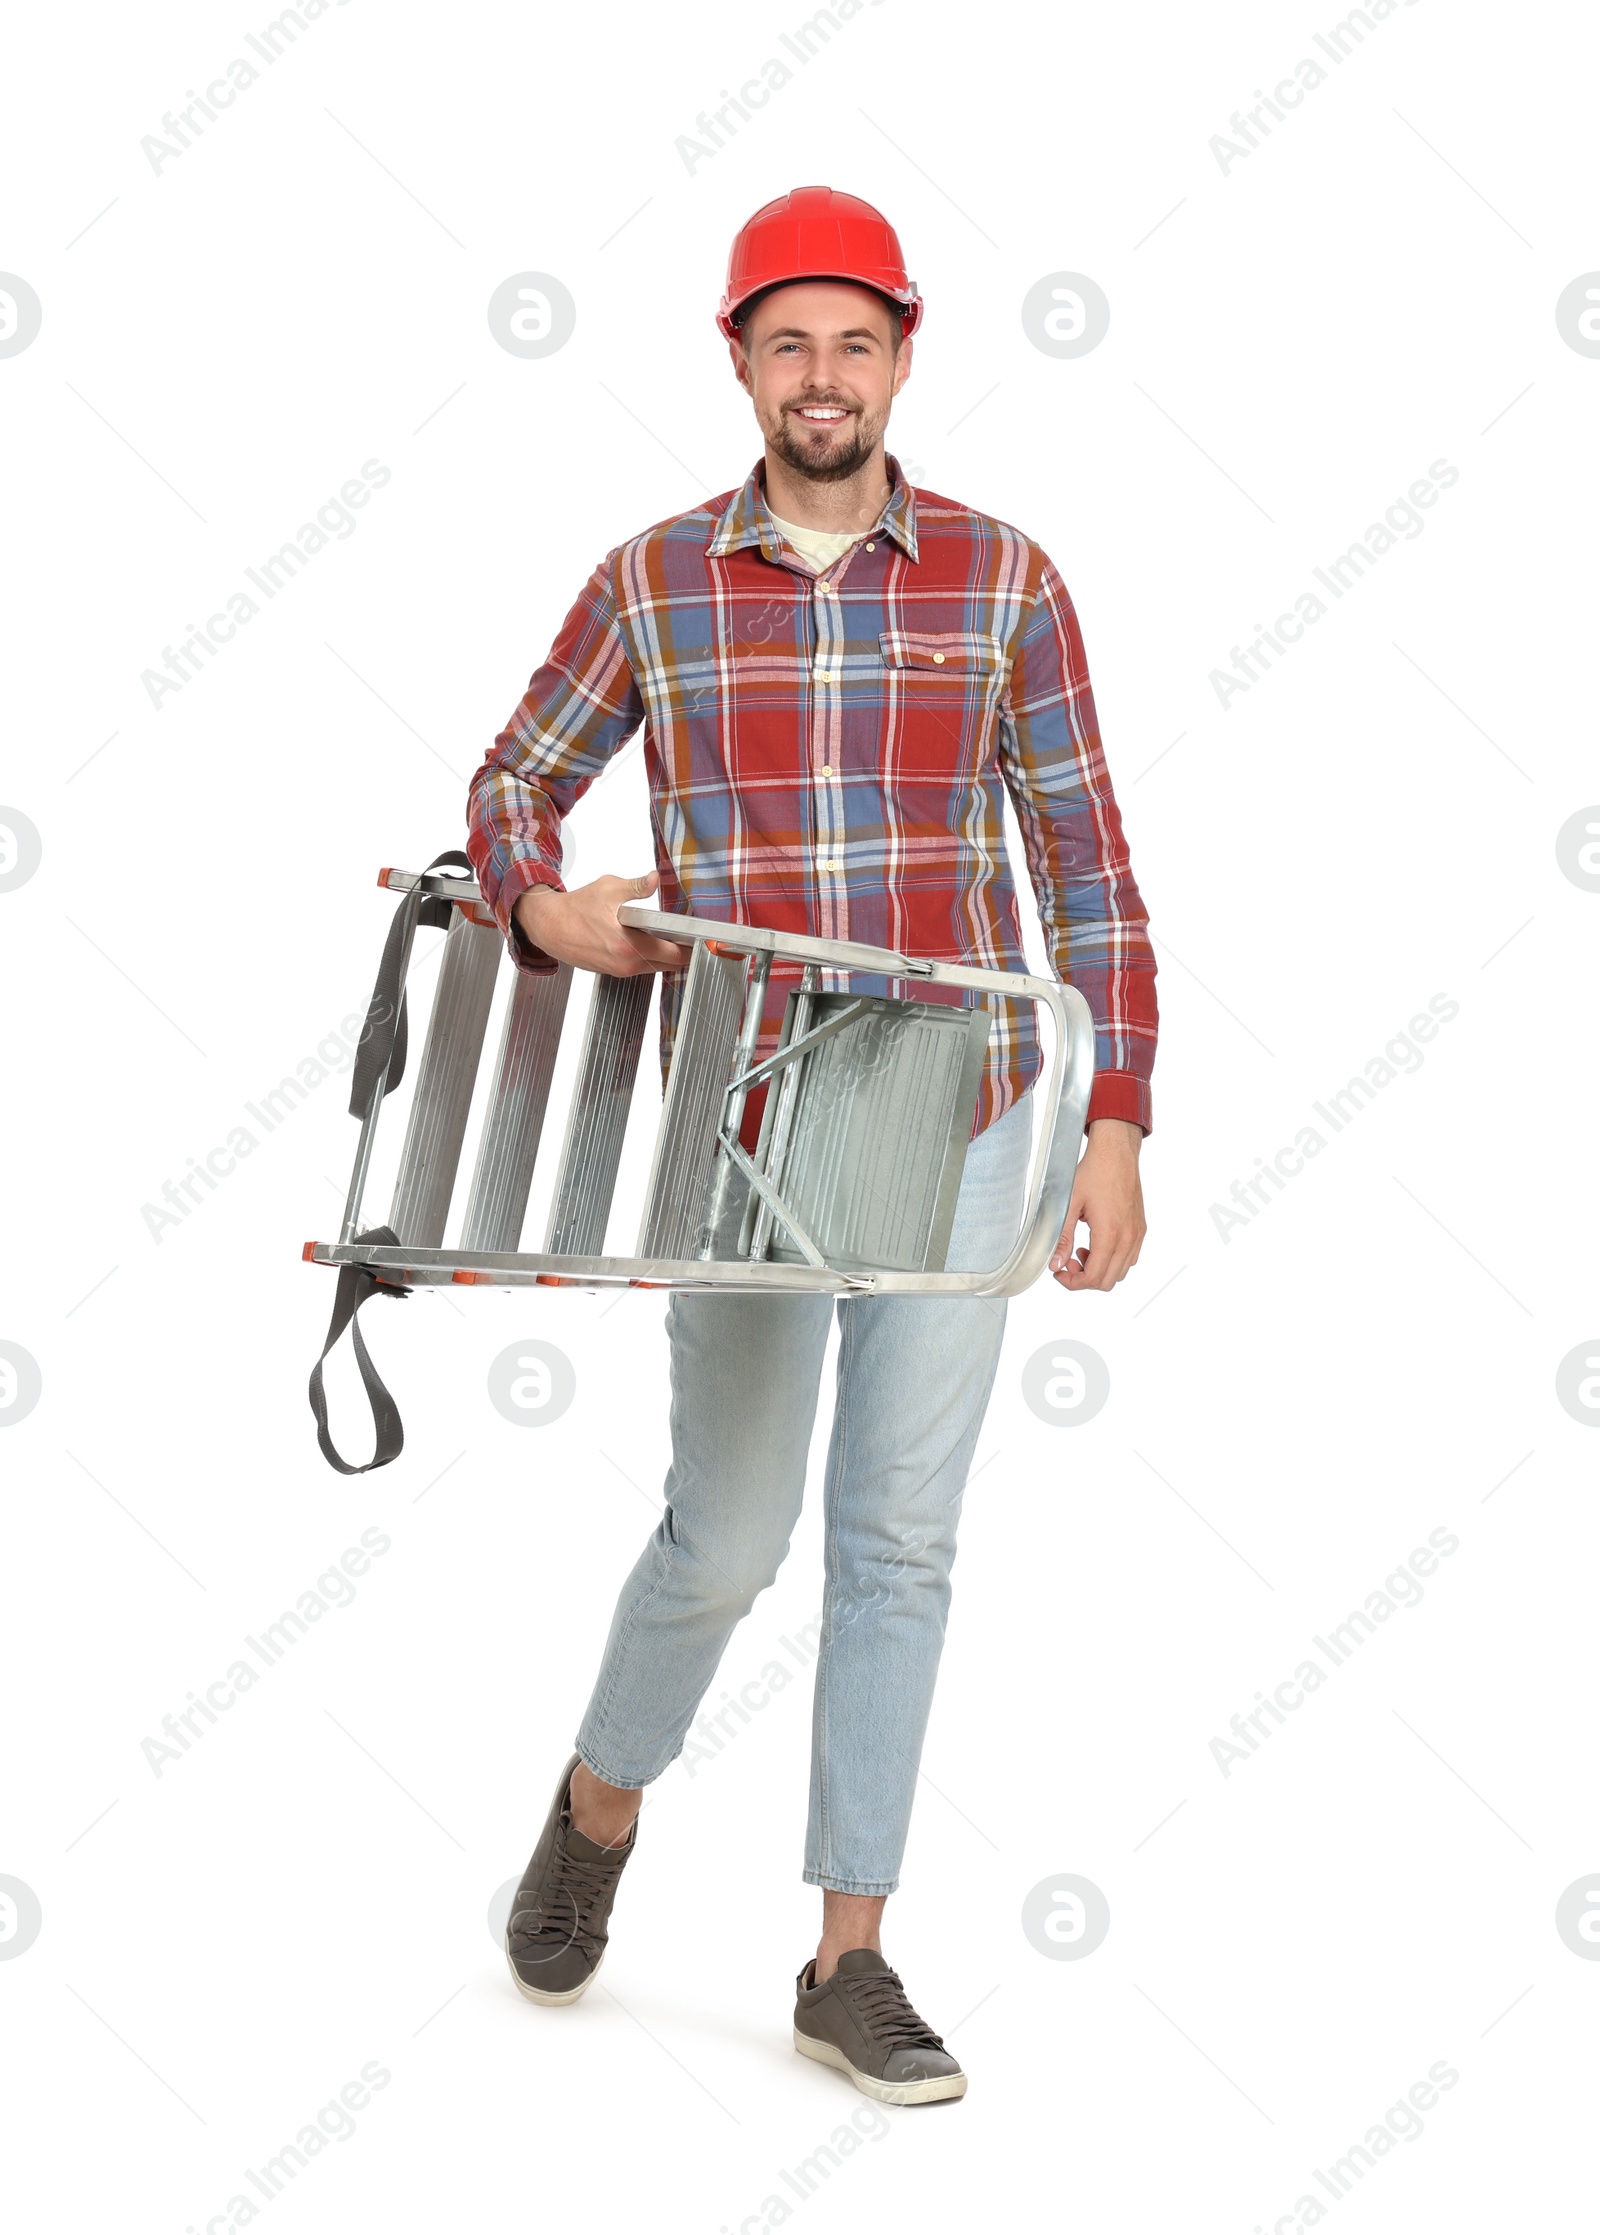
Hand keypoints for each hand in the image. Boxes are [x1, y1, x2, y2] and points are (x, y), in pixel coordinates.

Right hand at [513, 869, 692, 976]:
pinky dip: (649, 957)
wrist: (549, 926)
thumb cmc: (575, 908)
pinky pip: (640, 967)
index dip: (691, 946)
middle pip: (669, 964)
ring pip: (655, 966)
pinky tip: (648, 941)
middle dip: (681, 950)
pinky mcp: (613, 972)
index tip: (701, 937)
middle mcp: (626, 964)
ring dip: (665, 954)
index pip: (674, 954)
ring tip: (669, 935)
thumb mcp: (609, 889)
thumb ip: (636, 886)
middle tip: (690, 934)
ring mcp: (619, 971)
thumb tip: (654, 879)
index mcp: (629, 946)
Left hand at [1050, 1118, 1145, 1290]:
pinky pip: (1130, 1258)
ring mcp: (1137, 1234)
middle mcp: (1128, 1238)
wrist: (1116, 1154)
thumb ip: (1061, 1238)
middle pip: (1108, 1281)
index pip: (1094, 1278)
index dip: (1073, 1283)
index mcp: (1110, 1234)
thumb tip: (1055, 1263)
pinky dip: (1113, 1260)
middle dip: (1084, 1279)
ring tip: (1082, 1252)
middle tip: (1068, 1263)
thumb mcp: (1070, 1204)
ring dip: (1100, 1270)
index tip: (1060, 1274)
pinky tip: (1097, 1244)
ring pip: (1121, 1272)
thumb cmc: (1094, 1172)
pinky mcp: (1140, 1229)